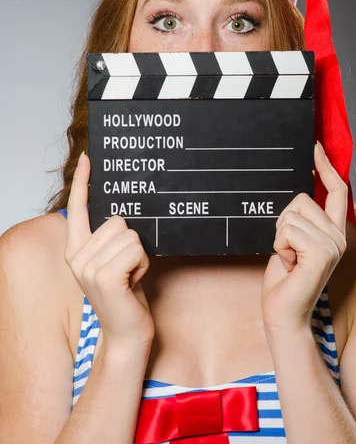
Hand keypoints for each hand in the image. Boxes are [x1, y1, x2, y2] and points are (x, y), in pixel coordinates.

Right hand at [64, 151, 154, 346]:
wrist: (127, 331)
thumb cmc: (125, 292)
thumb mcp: (114, 260)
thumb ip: (110, 238)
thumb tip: (123, 213)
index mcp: (77, 249)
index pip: (78, 209)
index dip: (84, 182)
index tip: (88, 158)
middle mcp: (77, 256)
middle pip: (119, 220)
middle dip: (133, 243)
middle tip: (127, 268)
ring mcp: (87, 267)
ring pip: (130, 234)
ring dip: (140, 255)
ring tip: (131, 276)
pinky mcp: (104, 276)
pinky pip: (136, 249)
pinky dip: (143, 264)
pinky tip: (134, 281)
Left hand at [261, 141, 347, 333]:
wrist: (283, 312)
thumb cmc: (284, 279)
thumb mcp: (291, 242)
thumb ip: (299, 220)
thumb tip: (294, 195)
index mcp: (332, 231)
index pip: (336, 190)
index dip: (325, 167)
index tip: (315, 148)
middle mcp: (337, 236)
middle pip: (301, 198)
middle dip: (282, 221)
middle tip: (286, 248)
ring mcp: (332, 244)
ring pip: (291, 214)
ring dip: (279, 235)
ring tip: (287, 258)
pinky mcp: (321, 252)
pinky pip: (287, 228)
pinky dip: (278, 244)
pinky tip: (287, 263)